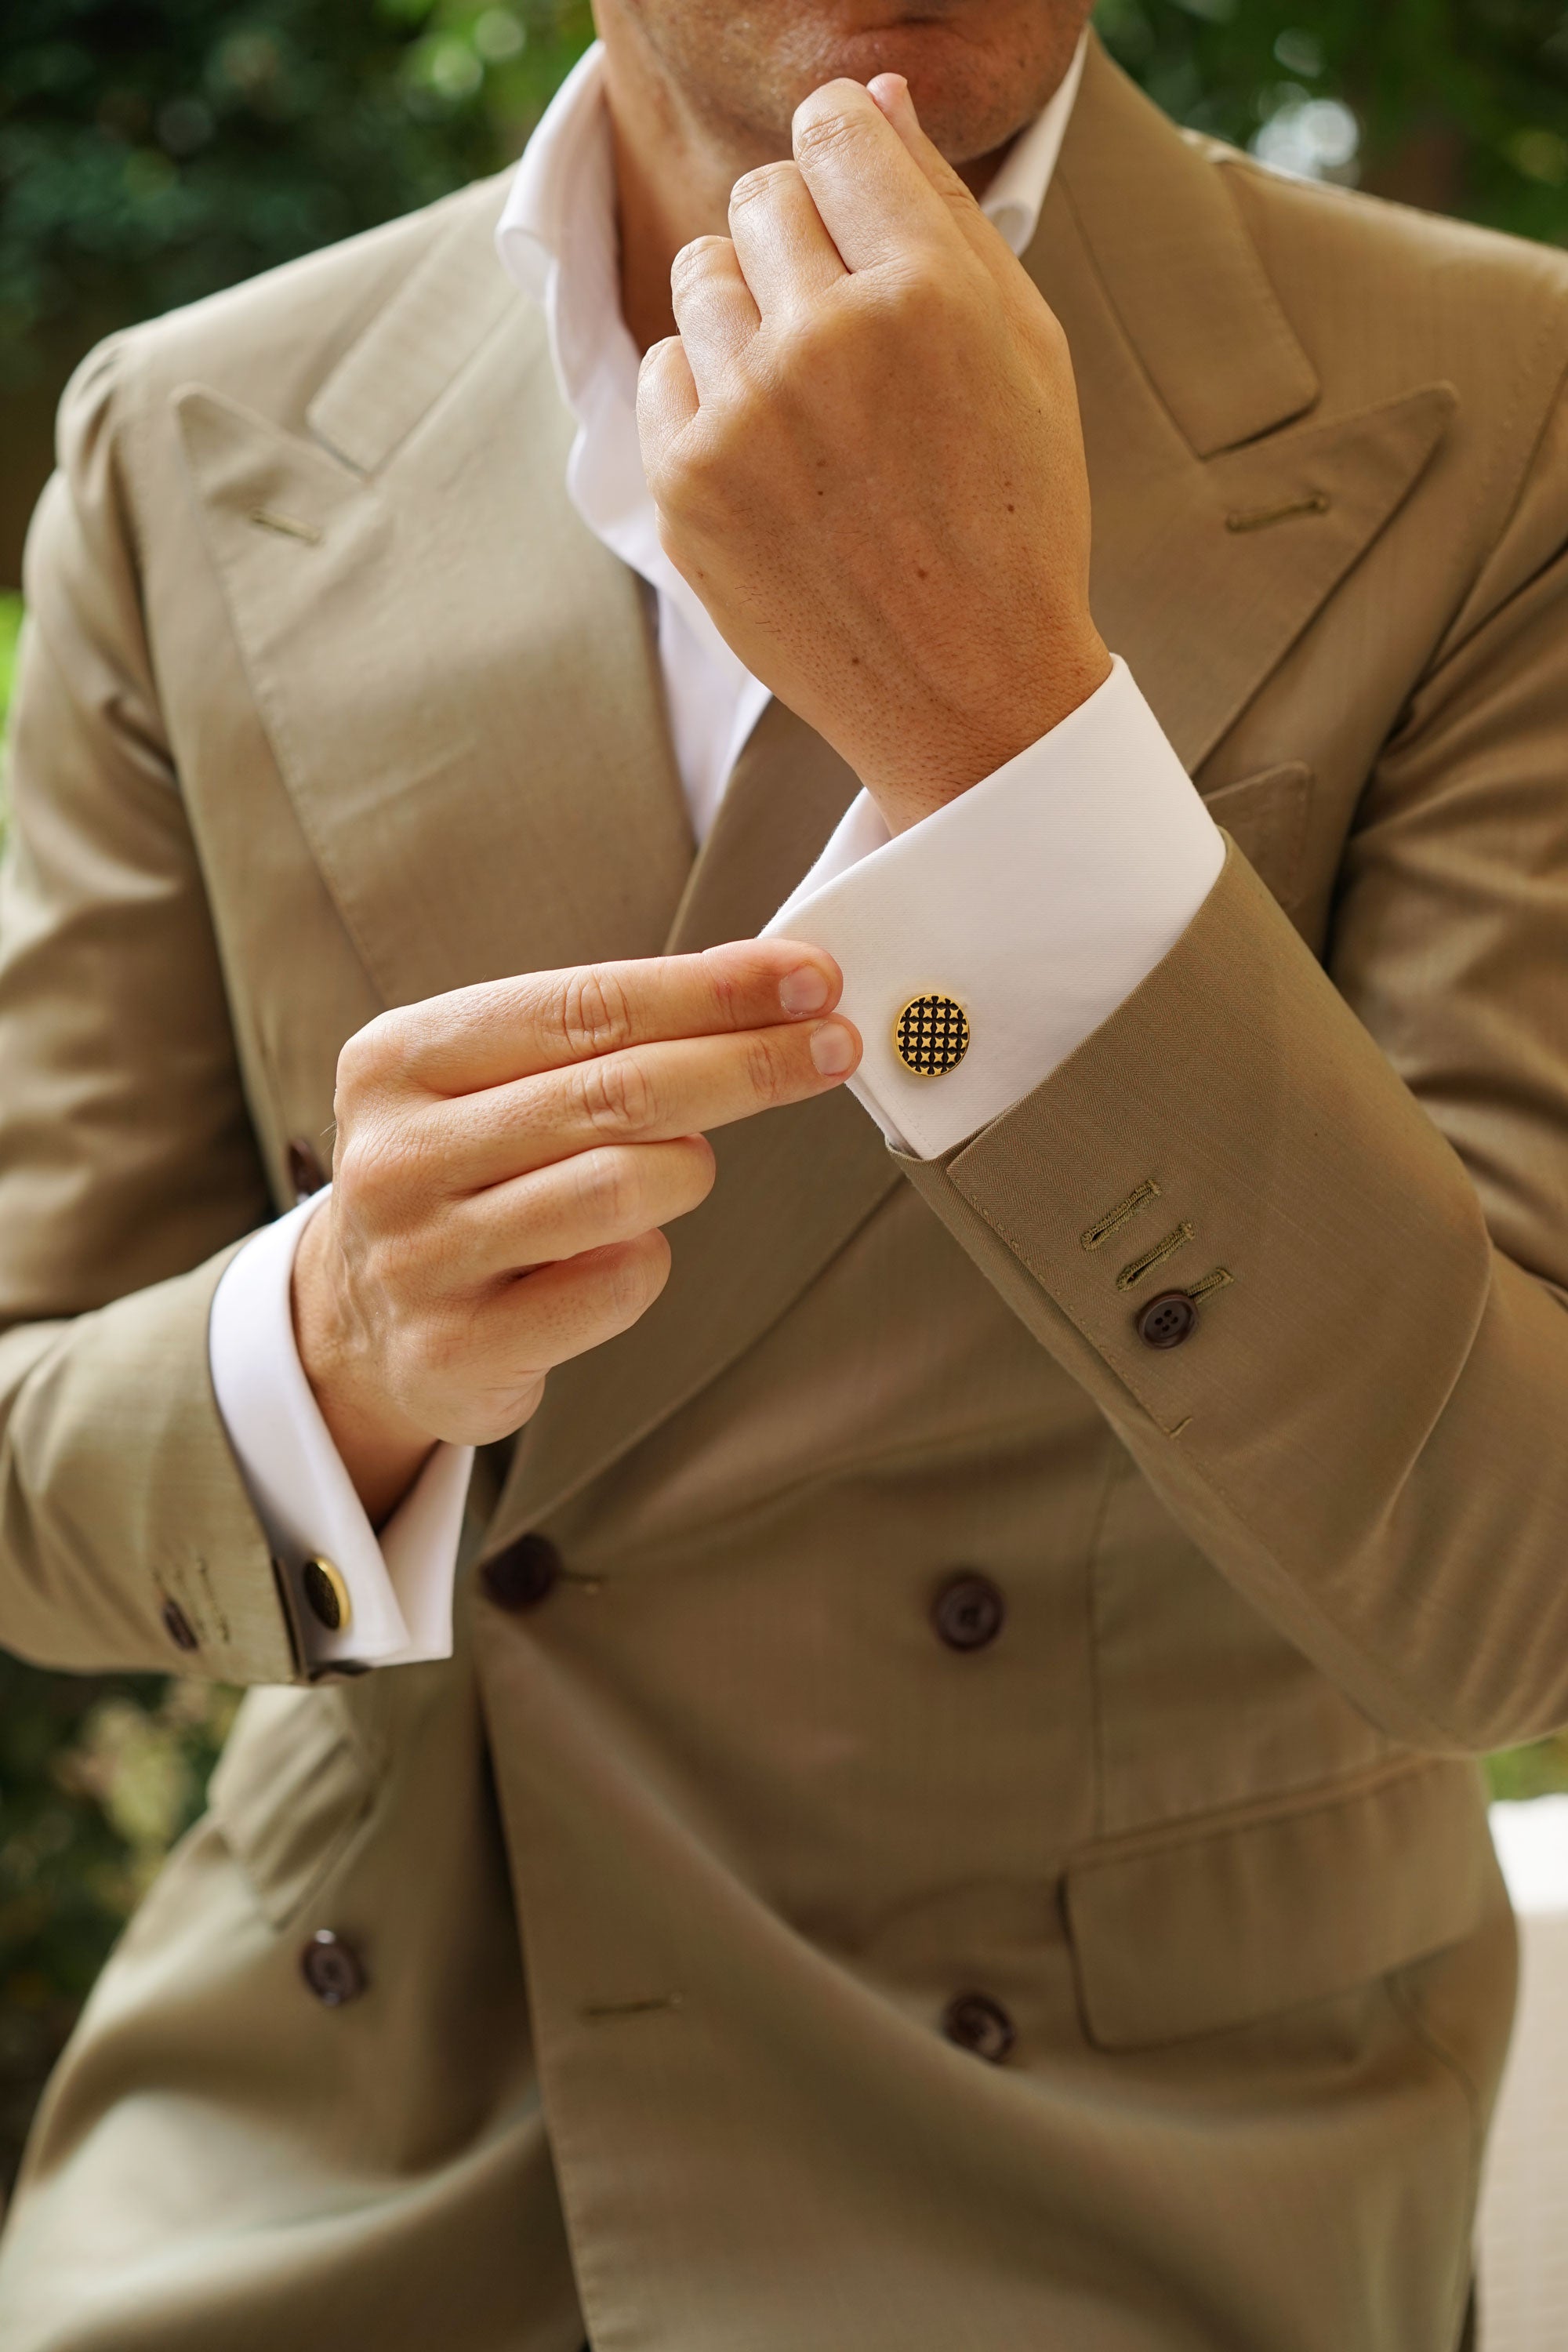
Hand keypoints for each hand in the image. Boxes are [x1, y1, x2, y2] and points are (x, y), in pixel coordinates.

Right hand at [292, 941, 859, 1522]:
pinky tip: (631, 1248)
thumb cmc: (465, 1171)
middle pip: (618, 1092)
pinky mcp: (460, 1348)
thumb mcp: (492, 1079)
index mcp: (399, 1058)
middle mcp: (396, 1154)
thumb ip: (600, 1034)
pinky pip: (618, 1284)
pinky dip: (652, 1257)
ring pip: (623, 1187)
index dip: (711, 991)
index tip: (810, 979)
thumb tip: (772, 990)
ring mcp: (421, 1257)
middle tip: (833, 1047)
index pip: (587, 1006)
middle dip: (747, 1063)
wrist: (360, 1318)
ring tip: (687, 1165)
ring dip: (691, 1168)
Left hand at [638, 73, 1110, 834]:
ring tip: (810, 401)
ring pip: (699, 272)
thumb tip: (870, 93)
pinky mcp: (685, 482)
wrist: (965, 692)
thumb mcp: (1023, 352)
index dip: (846, 158)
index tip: (857, 211)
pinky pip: (663, 366)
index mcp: (928, 291)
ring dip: (746, 313)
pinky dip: (707, 394)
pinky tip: (772, 456)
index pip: (834, 128)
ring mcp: (745, 415)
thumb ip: (945, 212)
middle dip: (799, 243)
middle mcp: (826, 340)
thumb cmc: (1012, 515)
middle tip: (849, 338)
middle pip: (762, 196)